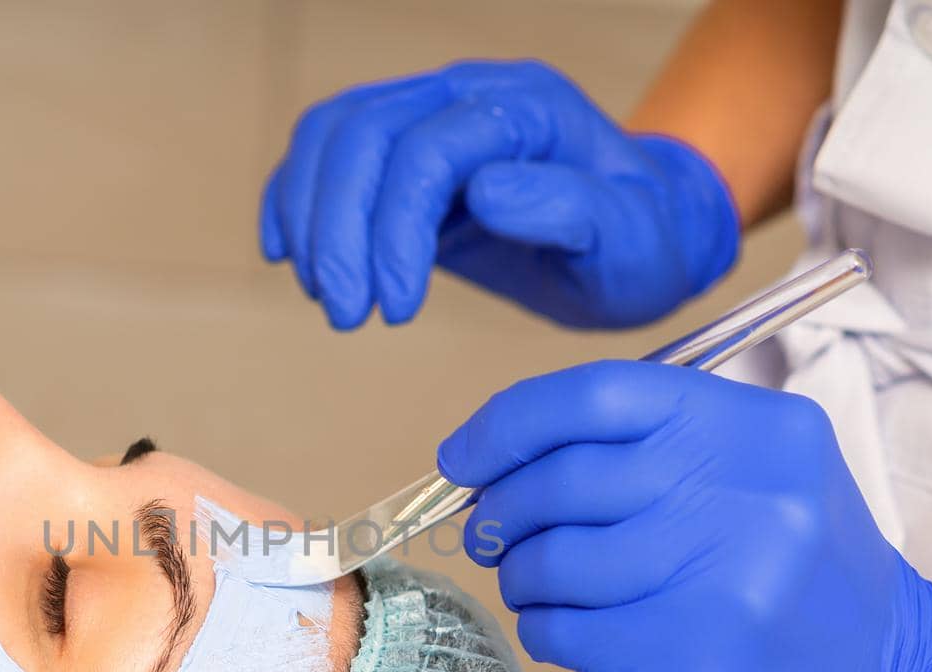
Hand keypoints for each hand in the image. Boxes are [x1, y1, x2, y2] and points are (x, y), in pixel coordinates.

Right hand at [259, 61, 739, 329]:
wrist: (640, 233)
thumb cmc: (640, 241)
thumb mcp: (630, 239)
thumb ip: (569, 208)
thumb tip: (487, 190)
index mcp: (527, 110)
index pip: (428, 150)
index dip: (395, 230)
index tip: (396, 308)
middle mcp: (468, 96)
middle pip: (365, 135)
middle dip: (340, 231)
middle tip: (345, 314)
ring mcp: (429, 114)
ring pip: (332, 136)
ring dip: (311, 219)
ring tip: (327, 297)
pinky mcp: (401, 150)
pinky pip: (324, 151)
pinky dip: (295, 199)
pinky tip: (290, 255)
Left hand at [437, 361, 931, 671]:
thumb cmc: (805, 574)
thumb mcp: (763, 474)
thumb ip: (652, 447)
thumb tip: (504, 452)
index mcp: (757, 429)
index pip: (596, 394)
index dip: (507, 423)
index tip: (460, 457)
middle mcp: (742, 495)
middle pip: (559, 480)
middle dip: (500, 509)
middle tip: (493, 530)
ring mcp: (719, 582)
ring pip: (549, 560)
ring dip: (521, 576)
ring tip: (538, 585)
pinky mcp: (689, 660)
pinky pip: (560, 630)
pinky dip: (543, 628)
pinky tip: (569, 629)